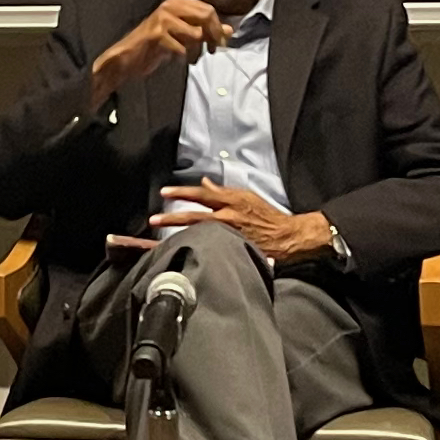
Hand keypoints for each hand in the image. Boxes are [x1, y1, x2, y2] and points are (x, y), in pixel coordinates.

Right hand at [91, 0, 232, 99]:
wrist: (127, 58)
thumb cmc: (155, 46)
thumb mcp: (183, 36)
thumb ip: (206, 31)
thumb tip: (229, 31)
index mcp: (177, 1)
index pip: (208, 9)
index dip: (218, 28)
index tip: (219, 44)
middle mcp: (170, 5)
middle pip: (206, 16)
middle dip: (213, 36)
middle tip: (212, 51)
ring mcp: (162, 19)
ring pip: (196, 34)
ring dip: (196, 50)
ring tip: (189, 57)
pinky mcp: (157, 34)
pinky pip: (182, 48)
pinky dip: (182, 57)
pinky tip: (174, 58)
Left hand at [154, 176, 336, 266]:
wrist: (287, 237)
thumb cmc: (266, 215)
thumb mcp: (246, 197)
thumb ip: (223, 191)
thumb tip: (204, 183)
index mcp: (230, 202)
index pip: (201, 195)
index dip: (181, 193)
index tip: (164, 193)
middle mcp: (226, 218)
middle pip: (193, 217)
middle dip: (171, 219)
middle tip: (153, 221)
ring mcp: (227, 237)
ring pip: (197, 235)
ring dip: (176, 237)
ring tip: (157, 241)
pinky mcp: (231, 251)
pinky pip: (208, 250)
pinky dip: (194, 251)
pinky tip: (179, 255)